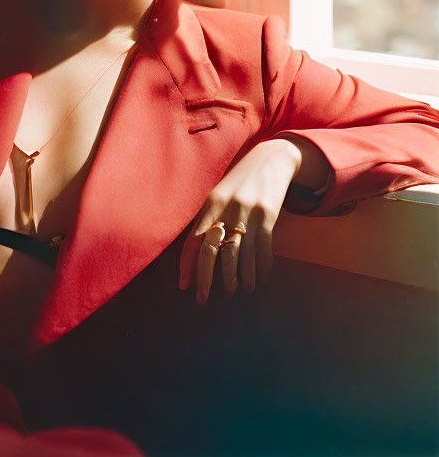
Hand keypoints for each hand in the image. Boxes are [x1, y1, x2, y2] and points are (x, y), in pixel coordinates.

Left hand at [179, 139, 301, 302]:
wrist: (272, 157)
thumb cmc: (241, 180)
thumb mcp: (220, 194)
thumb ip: (209, 218)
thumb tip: (198, 252)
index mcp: (211, 203)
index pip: (194, 239)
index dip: (187, 264)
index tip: (184, 285)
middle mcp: (226, 208)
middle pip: (212, 250)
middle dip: (206, 278)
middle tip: (203, 299)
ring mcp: (248, 213)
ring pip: (238, 255)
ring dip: (236, 278)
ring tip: (235, 292)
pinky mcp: (268, 216)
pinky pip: (262, 250)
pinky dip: (260, 269)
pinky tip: (258, 281)